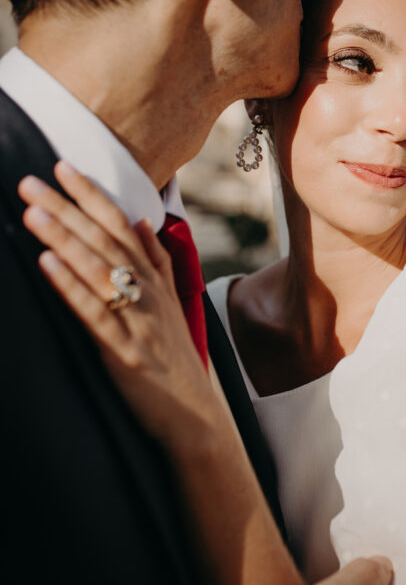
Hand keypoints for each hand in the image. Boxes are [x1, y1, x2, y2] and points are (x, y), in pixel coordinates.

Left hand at [19, 161, 219, 452]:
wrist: (195, 417)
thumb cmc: (175, 360)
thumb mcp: (172, 304)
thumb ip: (158, 262)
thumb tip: (142, 221)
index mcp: (156, 279)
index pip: (121, 225)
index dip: (92, 194)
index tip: (63, 166)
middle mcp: (148, 292)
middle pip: (104, 240)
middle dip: (66, 207)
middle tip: (31, 180)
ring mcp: (137, 320)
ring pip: (97, 268)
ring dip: (63, 236)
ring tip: (32, 211)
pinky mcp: (123, 351)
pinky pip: (92, 311)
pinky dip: (68, 284)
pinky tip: (45, 262)